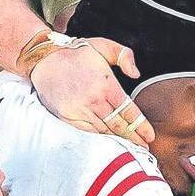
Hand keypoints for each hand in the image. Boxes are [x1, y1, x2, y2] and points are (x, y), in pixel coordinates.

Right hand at [29, 37, 155, 145]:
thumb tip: (136, 74)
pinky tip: (108, 145)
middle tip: (145, 148)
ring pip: (104, 131)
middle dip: (133, 138)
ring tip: (131, 149)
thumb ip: (124, 56)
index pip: (129, 111)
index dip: (141, 126)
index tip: (150, 136)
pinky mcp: (67, 116)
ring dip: (118, 141)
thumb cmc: (77, 52)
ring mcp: (80, 110)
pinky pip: (87, 132)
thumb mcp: (104, 46)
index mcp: (107, 85)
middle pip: (118, 125)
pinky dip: (99, 139)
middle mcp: (94, 100)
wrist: (45, 58)